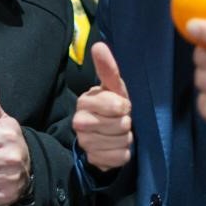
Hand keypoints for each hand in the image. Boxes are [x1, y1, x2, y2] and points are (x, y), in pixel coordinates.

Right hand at [72, 42, 132, 170]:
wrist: (108, 135)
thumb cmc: (113, 106)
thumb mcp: (114, 87)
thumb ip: (108, 69)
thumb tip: (99, 45)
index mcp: (85, 101)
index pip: (116, 106)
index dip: (124, 106)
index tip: (121, 106)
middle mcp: (79, 122)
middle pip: (120, 125)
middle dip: (126, 123)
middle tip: (119, 121)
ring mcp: (85, 143)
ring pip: (121, 142)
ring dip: (125, 139)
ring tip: (118, 134)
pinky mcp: (93, 160)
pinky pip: (120, 158)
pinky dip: (123, 153)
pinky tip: (115, 147)